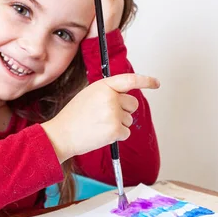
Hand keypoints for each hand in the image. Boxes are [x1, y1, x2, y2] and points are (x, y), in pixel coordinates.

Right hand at [42, 73, 159, 162]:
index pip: (130, 80)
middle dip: (125, 111)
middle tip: (106, 117)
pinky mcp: (115, 130)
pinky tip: (101, 134)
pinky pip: (126, 133)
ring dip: (118, 125)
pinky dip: (117, 136)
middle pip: (133, 104)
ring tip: (98, 126)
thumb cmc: (73, 117)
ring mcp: (114, 114)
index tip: (156, 83)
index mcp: (103, 86)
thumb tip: (124, 98)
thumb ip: (107, 93)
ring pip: (129, 120)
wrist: (62, 134)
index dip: (145, 81)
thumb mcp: (88, 95)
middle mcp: (110, 97)